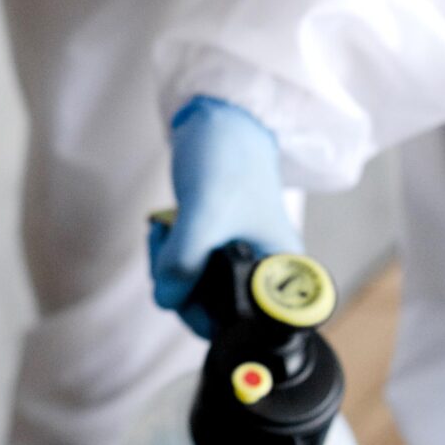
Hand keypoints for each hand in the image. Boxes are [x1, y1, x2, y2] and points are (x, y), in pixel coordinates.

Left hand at [149, 95, 301, 324]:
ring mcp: (241, 259)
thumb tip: (165, 300)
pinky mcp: (219, 246)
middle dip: (179, 288)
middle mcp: (266, 272)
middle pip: (215, 312)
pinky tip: (163, 229)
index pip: (246, 326)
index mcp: (281, 272)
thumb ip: (184, 262)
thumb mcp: (204, 214)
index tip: (180, 292)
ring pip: (195, 291)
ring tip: (163, 233)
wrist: (220, 117)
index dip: (206, 319)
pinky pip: (188, 268)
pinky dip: (169, 255)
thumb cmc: (228, 160)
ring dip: (169, 268)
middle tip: (165, 251)